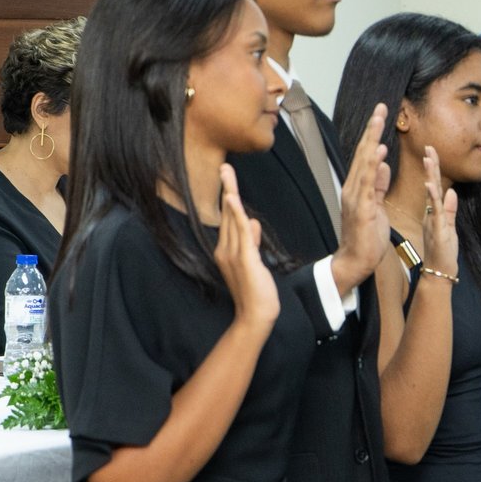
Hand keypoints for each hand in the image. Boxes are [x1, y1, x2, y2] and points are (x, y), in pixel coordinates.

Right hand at [216, 164, 280, 332]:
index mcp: (227, 250)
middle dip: (227, 189)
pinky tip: (232, 199)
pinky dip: (235, 214)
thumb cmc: (256, 291)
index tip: (228, 179)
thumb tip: (252, 222)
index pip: (229, 219)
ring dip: (230, 194)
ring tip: (227, 173)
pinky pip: (239, 232)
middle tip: (224, 167)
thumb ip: (252, 241)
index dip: (229, 198)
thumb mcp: (254, 261)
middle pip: (227, 214)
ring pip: (231, 218)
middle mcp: (225, 250)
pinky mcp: (244, 258)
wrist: (256, 315)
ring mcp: (233, 254)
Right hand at [335, 104, 394, 293]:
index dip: (373, 135)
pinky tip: (379, 151)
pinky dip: (373, 166)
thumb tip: (384, 165)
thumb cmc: (366, 236)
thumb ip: (378, 186)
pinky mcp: (361, 208)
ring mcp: (355, 197)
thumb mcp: (376, 207)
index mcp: (357, 188)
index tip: (380, 115)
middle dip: (372, 129)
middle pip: (363, 153)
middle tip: (381, 107)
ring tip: (379, 120)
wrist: (355, 261)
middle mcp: (353, 188)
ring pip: (364, 162)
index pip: (366, 156)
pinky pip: (368, 183)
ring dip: (372, 140)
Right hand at [418, 147, 459, 279]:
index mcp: (433, 213)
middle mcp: (430, 214)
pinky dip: (433, 197)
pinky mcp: (437, 230)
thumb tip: (452, 192)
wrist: (437, 274)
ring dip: (430, 176)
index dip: (433, 169)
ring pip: (431, 195)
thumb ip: (450, 210)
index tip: (431, 151)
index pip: (433, 186)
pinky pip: (434, 211)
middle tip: (428, 146)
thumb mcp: (449, 228)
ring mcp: (432, 221)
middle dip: (430, 165)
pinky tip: (431, 184)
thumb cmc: (443, 253)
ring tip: (429, 158)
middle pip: (430, 185)